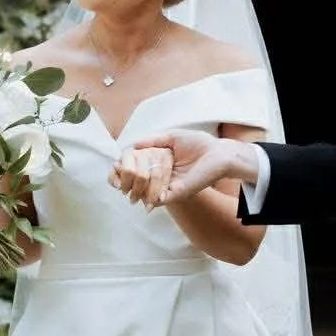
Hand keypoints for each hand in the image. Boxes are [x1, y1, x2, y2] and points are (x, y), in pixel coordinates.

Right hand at [109, 129, 256, 206]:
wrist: (220, 154)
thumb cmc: (199, 144)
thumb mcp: (171, 137)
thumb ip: (152, 141)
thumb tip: (131, 145)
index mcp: (158, 166)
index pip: (133, 172)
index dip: (121, 170)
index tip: (115, 164)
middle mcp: (160, 179)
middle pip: (134, 184)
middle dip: (125, 177)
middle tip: (121, 168)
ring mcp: (168, 188)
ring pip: (142, 192)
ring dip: (135, 182)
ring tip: (134, 172)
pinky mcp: (177, 193)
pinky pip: (157, 198)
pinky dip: (149, 191)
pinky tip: (145, 177)